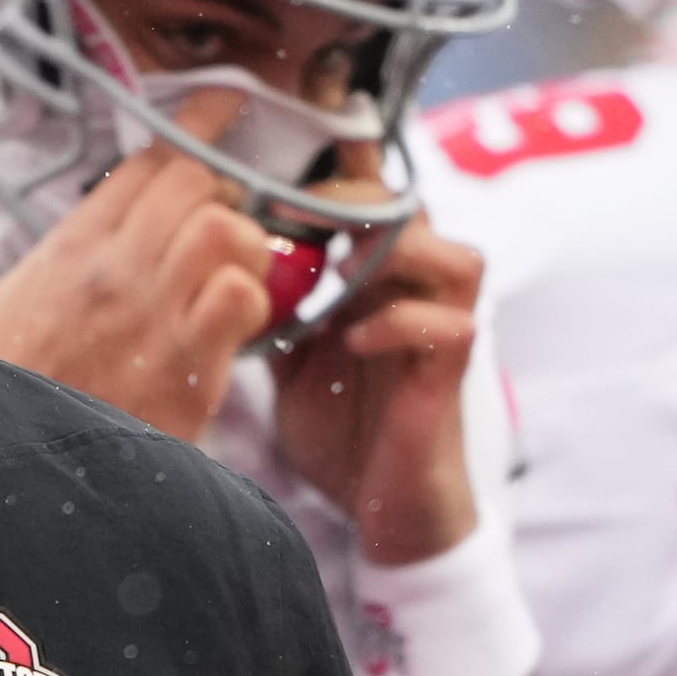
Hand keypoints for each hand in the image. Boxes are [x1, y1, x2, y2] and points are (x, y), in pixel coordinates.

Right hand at [0, 89, 272, 439]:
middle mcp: (110, 271)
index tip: (223, 107)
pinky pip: (239, 298)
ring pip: (223, 228)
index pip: (144, 163)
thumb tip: (98, 222)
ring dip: (244, 243)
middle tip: (232, 210)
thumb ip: (59, 255)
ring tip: (237, 270)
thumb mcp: (12, 304)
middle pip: (190, 182)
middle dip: (223, 187)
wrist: (25, 471)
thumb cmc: (22, 389)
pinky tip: (238, 322)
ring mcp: (150, 316)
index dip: (195, 125)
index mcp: (71, 251)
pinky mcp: (185, 367)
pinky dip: (252, 302)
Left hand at [270, 198, 481, 567]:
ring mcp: (443, 331)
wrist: (380, 508)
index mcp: (380, 280)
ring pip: (455, 257)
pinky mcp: (451, 375)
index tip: (279, 167)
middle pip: (415, 210)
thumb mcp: (290, 356)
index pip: (374, 198)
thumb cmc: (339, 428)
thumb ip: (276, 306)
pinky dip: (400, 324)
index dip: (341, 169)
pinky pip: (449, 327)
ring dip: (395, 253)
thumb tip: (221, 261)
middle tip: (296, 209)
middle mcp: (420, 294)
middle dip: (356, 199)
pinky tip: (353, 339)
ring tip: (340, 265)